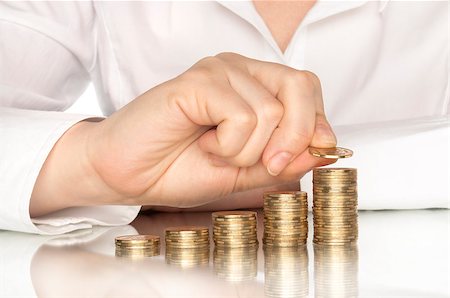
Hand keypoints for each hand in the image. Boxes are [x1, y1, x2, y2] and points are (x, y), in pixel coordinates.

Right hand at [31, 53, 335, 214]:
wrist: (129, 174)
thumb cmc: (179, 169)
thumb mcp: (246, 172)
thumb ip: (285, 159)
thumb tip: (326, 147)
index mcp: (253, 86)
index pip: (306, 89)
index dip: (314, 126)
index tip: (301, 158)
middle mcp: (239, 70)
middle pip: (300, 87)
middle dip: (293, 138)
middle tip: (267, 163)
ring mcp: (217, 71)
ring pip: (271, 112)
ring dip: (246, 151)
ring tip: (214, 151)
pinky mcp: (198, 81)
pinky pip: (241, 115)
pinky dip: (227, 145)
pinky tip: (203, 143)